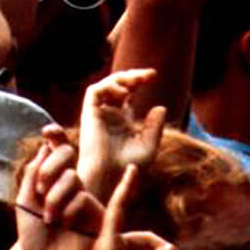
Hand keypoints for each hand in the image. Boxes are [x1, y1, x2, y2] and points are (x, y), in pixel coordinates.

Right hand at [76, 68, 167, 205]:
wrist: (111, 175)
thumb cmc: (129, 165)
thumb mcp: (149, 144)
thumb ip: (154, 126)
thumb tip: (160, 107)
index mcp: (122, 119)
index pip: (128, 92)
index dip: (138, 80)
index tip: (154, 75)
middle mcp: (109, 113)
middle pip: (117, 85)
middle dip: (132, 75)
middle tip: (149, 74)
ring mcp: (98, 113)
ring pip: (104, 85)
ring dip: (120, 78)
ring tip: (135, 82)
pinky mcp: (89, 114)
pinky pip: (94, 92)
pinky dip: (108, 87)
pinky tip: (123, 93)